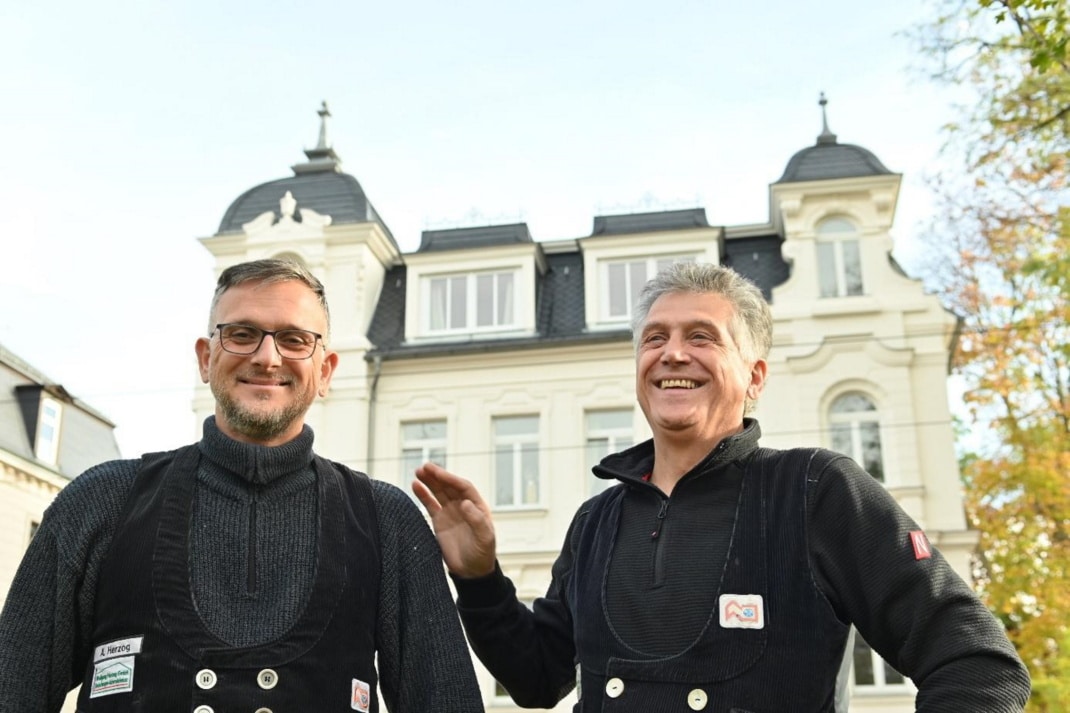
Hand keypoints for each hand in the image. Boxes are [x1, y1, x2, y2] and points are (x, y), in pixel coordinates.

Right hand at [413, 462, 496, 577]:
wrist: (472, 571)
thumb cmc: (483, 554)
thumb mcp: (485, 537)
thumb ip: (476, 520)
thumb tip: (464, 503)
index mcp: (476, 506)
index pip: (463, 487)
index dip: (450, 478)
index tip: (438, 473)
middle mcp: (463, 506)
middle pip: (449, 486)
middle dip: (437, 476)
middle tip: (424, 466)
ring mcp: (450, 512)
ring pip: (438, 492)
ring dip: (429, 481)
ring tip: (418, 471)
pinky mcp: (439, 521)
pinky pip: (430, 504)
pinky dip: (423, 495)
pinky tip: (415, 486)